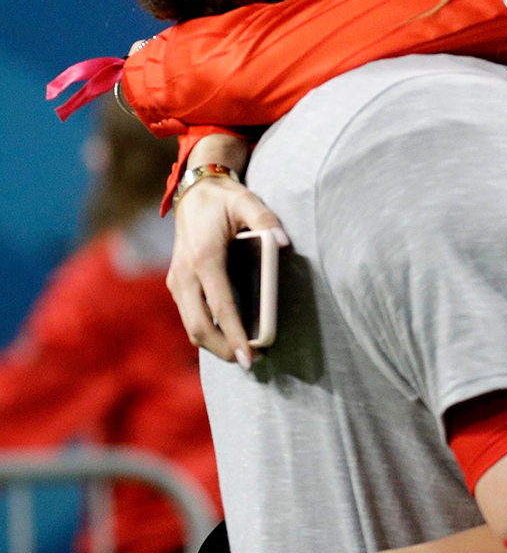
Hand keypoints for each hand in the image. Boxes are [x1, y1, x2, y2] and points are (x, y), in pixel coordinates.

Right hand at [168, 173, 288, 367]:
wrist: (193, 191)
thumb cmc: (224, 199)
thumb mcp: (247, 201)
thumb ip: (267, 220)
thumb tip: (284, 243)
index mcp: (203, 258)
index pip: (220, 306)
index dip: (235, 335)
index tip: (249, 357)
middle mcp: (184, 273)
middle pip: (198, 326)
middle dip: (223, 348)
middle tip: (250, 361)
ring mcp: (177, 280)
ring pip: (191, 325)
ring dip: (214, 343)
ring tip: (242, 351)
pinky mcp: (176, 283)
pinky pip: (189, 315)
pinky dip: (206, 330)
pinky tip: (227, 335)